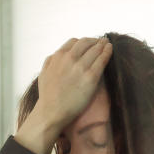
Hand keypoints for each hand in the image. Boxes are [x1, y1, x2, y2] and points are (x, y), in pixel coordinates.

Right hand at [15, 37, 111, 153]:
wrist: (52, 112)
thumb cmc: (47, 96)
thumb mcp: (43, 73)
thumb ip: (50, 61)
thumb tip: (56, 54)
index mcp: (58, 57)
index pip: (74, 41)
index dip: (83, 41)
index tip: (89, 44)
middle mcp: (69, 59)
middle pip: (86, 43)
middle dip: (95, 41)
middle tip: (102, 41)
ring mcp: (80, 67)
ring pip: (96, 49)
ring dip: (103, 45)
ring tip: (108, 44)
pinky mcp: (91, 78)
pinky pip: (102, 60)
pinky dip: (107, 52)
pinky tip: (110, 50)